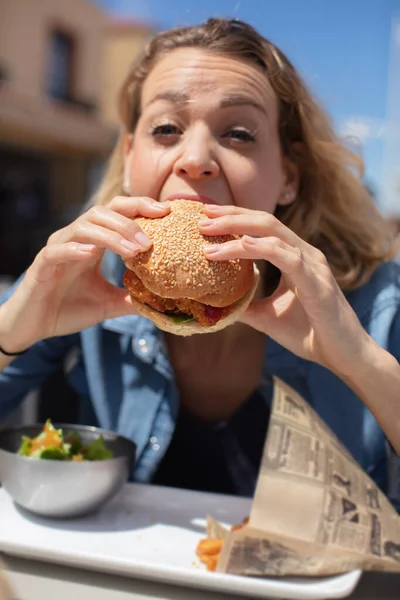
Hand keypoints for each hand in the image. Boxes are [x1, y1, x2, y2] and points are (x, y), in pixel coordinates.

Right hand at [0, 197, 169, 350]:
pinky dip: (74, 249)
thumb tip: (161, 302)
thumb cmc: (68, 309)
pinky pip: (57, 251)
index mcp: (92, 243)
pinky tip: (91, 253)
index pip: (117, 213)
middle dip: (129, 222)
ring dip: (111, 236)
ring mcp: (58, 250)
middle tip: (151, 242)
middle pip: (102, 212)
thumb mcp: (108, 304)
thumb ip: (132, 299)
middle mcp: (75, 239)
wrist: (34, 327)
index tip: (165, 211)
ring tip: (133, 251)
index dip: (140, 207)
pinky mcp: (42, 266)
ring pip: (83, 227)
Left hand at [200, 204, 371, 376]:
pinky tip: (242, 246)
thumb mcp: (268, 317)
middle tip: (201, 216)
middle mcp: (304, 254)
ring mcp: (312, 265)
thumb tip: (218, 305)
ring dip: (238, 229)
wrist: (342, 356)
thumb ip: (246, 305)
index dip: (234, 218)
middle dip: (231, 215)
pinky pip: (288, 258)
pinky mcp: (317, 283)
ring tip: (209, 232)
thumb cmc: (310, 334)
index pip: (261, 228)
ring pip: (273, 233)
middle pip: (264, 221)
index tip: (205, 217)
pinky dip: (263, 249)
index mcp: (295, 257)